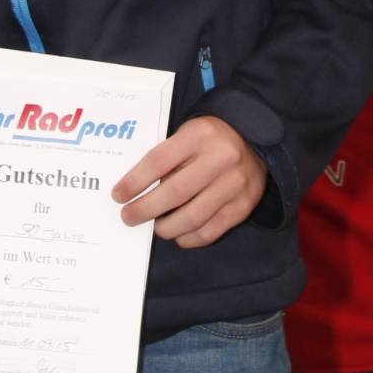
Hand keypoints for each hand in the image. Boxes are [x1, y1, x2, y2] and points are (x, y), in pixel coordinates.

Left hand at [112, 116, 266, 248]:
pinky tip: (178, 235)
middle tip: (129, 217)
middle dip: (145, 209)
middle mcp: (220, 159)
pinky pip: (211, 230)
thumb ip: (167, 158)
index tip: (118, 195)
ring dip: (166, 228)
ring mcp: (234, 184)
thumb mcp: (187, 135)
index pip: (159, 161)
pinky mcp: (243, 206)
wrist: (253, 139)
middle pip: (175, 193)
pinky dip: (189, 238)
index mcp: (199, 136)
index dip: (135, 182)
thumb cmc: (209, 139)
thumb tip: (136, 192)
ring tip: (155, 227)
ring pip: (192, 217)